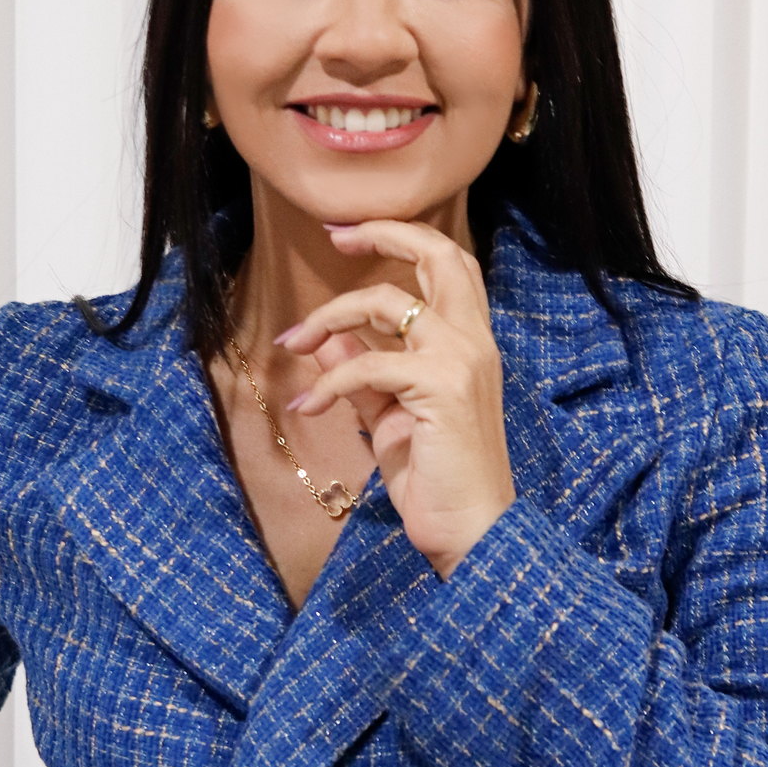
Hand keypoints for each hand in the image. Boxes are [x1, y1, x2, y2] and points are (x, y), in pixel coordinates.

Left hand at [279, 219, 515, 578]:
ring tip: (293, 343)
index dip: (401, 237)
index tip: (349, 235)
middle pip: (438, 255)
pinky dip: (328, 381)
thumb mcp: (389, 417)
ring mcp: (462, 360)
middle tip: (335, 236)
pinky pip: (366, 364)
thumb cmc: (435, 479)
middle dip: (383, 234)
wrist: (470, 532)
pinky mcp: (441, 388)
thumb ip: (364, 372)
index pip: (448, 265)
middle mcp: (474, 341)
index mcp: (471, 344)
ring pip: (385, 302)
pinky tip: (307, 405)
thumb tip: (327, 337)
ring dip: (328, 316)